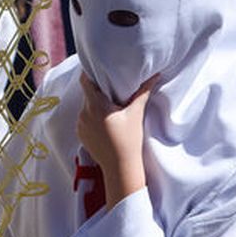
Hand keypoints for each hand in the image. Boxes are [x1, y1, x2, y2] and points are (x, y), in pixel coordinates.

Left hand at [75, 73, 156, 206]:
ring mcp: (80, 125)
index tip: (100, 69)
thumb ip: (143, 92)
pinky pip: (85, 119)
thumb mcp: (136, 113)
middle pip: (88, 94)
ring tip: (111, 106)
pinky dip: (93, 117)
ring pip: (86, 107)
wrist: (120, 167)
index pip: (85, 81)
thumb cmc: (130, 140)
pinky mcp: (80, 134)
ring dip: (96, 105)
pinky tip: (106, 121)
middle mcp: (83, 113)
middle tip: (112, 87)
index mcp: (95, 105)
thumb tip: (155, 75)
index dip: (91, 72)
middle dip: (99, 90)